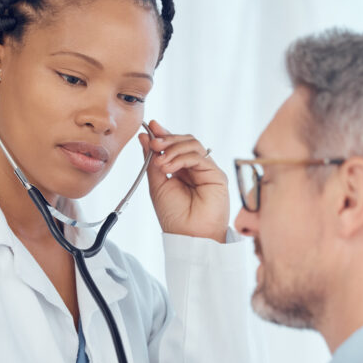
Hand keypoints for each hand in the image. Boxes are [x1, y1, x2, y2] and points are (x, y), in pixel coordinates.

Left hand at [139, 120, 229, 242]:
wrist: (189, 235)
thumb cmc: (174, 216)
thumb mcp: (157, 184)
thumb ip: (152, 161)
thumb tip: (145, 136)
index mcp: (182, 170)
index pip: (175, 145)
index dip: (164, 134)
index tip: (150, 127)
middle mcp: (196, 168)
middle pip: (185, 140)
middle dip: (168, 138)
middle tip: (153, 143)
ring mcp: (207, 170)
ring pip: (193, 144)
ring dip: (173, 148)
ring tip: (160, 162)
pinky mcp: (217, 175)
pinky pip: (199, 157)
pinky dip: (182, 158)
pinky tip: (169, 167)